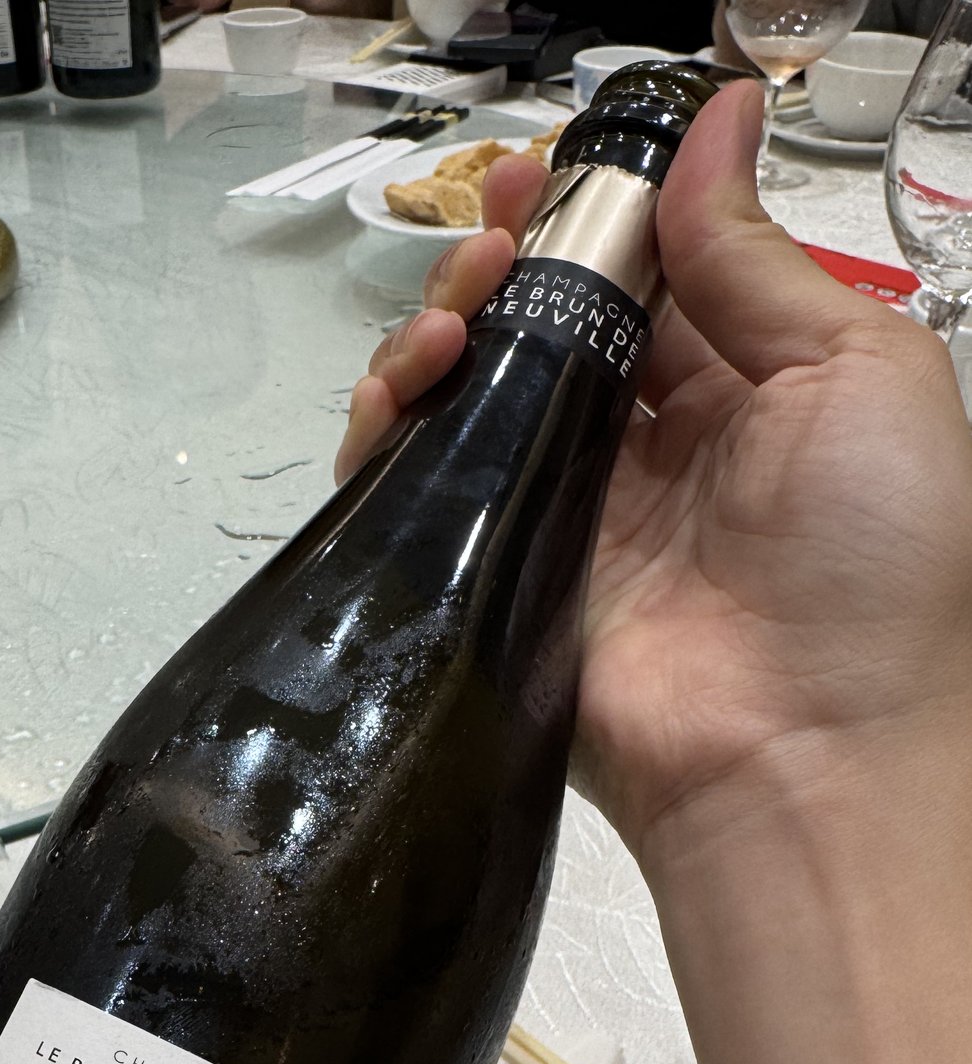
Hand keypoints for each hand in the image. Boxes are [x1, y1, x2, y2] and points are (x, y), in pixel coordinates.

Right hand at [337, 85, 971, 864]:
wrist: (803, 751)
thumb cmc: (868, 559)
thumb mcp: (858, 371)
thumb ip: (759, 258)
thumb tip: (719, 120)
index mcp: (740, 390)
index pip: (643, 277)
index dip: (589, 214)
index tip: (544, 167)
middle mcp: (644, 450)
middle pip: (544, 326)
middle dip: (505, 258)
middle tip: (492, 230)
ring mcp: (561, 516)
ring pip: (471, 395)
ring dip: (444, 326)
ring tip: (457, 307)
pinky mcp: (492, 582)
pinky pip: (420, 492)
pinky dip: (389, 428)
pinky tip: (407, 386)